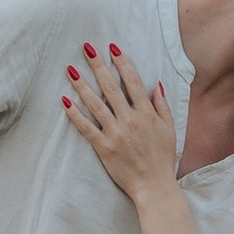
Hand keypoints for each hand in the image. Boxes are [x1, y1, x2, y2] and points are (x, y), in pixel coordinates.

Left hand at [62, 40, 177, 195]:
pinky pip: (86, 128)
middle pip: (111, 87)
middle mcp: (130, 120)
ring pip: (96, 104)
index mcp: (146, 113)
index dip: (122, 63)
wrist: (154, 185)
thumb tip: (155, 85)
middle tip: (86, 48)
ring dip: (82, 85)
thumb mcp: (169, 129)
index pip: (132, 82)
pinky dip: (75, 114)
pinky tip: (65, 101)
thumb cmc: (162, 158)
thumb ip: (162, 106)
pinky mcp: (104, 147)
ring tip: (70, 69)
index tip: (112, 47)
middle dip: (98, 66)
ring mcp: (116, 133)